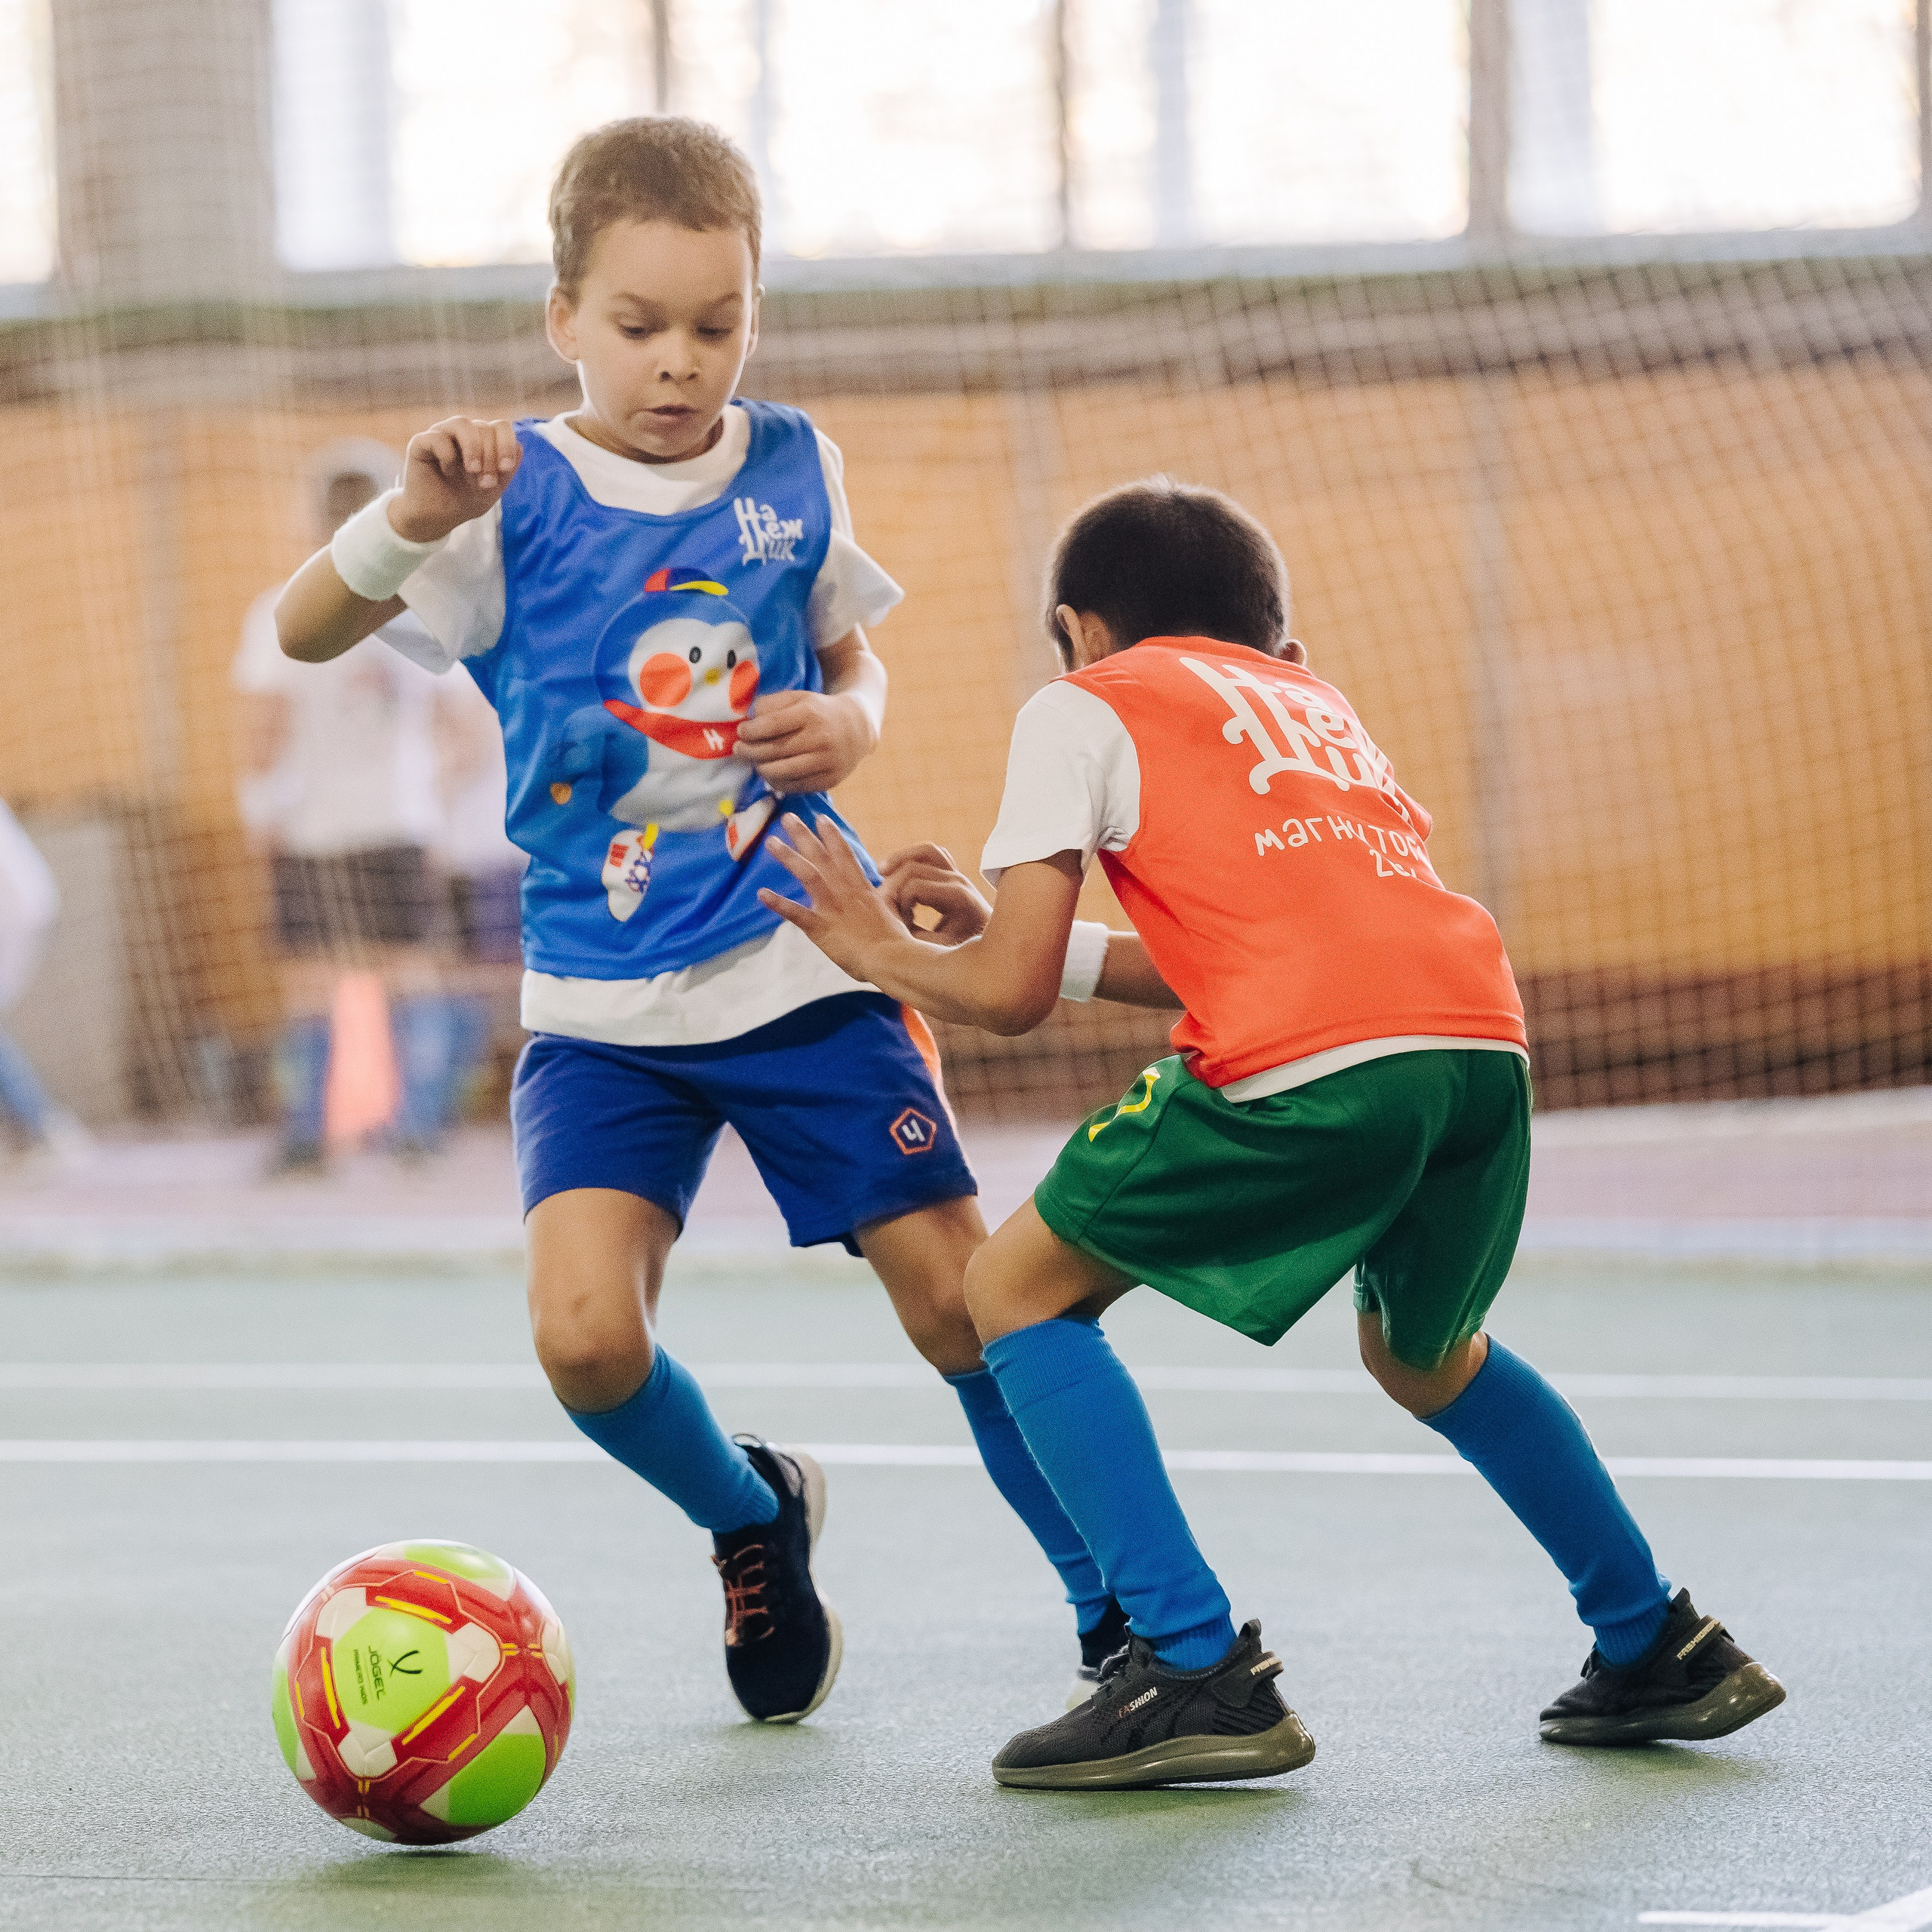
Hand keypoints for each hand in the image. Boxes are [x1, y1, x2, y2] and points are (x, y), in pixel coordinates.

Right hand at [391, 417, 522, 542]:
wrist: (435, 517)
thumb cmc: (464, 500)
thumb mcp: (493, 489)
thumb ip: (507, 469)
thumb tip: (519, 446)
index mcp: (482, 440)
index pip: (500, 427)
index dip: (506, 445)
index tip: (505, 469)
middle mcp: (462, 433)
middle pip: (485, 427)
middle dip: (491, 457)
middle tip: (486, 482)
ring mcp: (441, 435)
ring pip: (462, 423)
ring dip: (473, 448)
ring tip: (473, 470)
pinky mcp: (420, 443)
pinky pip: (437, 437)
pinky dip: (447, 455)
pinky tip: (448, 472)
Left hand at [737, 690, 875, 793]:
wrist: (858, 728)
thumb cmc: (819, 711)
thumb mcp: (799, 697)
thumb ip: (771, 704)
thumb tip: (748, 720)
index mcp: (811, 713)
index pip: (772, 725)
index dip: (751, 731)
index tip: (741, 732)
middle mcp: (820, 739)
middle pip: (774, 751)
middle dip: (750, 752)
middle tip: (739, 750)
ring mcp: (826, 762)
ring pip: (781, 772)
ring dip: (761, 769)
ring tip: (755, 762)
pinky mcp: (829, 780)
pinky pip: (794, 786)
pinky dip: (777, 782)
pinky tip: (772, 772)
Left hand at [758, 813, 909, 981]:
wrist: (891, 957)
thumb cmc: (895, 939)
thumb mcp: (892, 909)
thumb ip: (883, 897)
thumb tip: (884, 892)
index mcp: (861, 888)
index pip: (844, 854)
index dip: (831, 835)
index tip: (820, 818)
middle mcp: (844, 891)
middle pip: (821, 856)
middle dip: (803, 835)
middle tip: (788, 817)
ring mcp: (831, 908)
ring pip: (807, 875)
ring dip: (788, 857)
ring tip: (771, 842)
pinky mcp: (821, 928)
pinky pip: (795, 913)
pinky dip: (778, 903)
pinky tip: (761, 894)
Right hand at [879, 842, 990, 944]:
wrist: (988, 939)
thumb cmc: (965, 947)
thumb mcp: (940, 949)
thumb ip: (915, 938)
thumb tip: (890, 923)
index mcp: (956, 897)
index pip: (914, 887)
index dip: (899, 903)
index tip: (901, 922)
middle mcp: (958, 880)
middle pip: (915, 866)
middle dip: (894, 883)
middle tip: (885, 902)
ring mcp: (957, 872)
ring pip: (925, 850)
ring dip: (900, 858)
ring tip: (881, 873)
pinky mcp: (953, 871)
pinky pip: (931, 853)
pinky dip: (912, 858)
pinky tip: (898, 873)